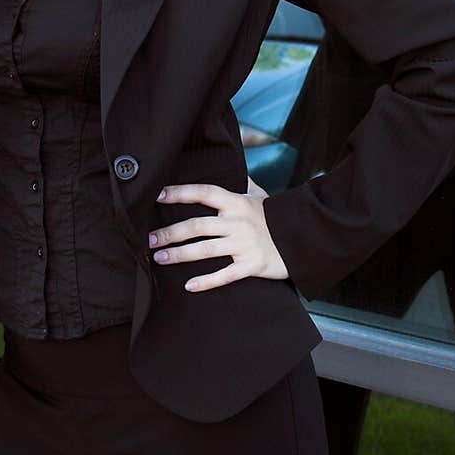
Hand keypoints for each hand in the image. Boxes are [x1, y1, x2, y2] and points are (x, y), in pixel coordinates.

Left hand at [147, 181, 288, 291]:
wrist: (304, 239)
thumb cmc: (276, 217)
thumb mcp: (259, 196)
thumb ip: (241, 185)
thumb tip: (231, 168)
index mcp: (236, 203)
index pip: (204, 193)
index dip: (180, 192)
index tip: (158, 194)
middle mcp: (237, 222)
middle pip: (196, 225)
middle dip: (170, 233)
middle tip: (150, 240)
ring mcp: (244, 245)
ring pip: (205, 250)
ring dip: (179, 255)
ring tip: (159, 258)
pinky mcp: (252, 266)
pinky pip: (224, 275)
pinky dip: (206, 282)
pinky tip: (188, 286)